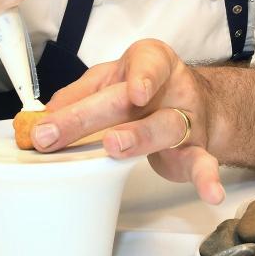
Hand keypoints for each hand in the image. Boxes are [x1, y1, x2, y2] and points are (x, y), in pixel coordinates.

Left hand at [33, 39, 224, 204]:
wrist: (196, 102)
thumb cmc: (146, 89)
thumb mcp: (111, 79)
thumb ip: (79, 94)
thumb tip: (42, 116)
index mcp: (151, 62)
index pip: (147, 63)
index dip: (142, 76)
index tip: (132, 91)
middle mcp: (171, 88)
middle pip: (132, 102)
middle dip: (88, 117)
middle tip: (52, 133)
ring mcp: (185, 120)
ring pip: (165, 127)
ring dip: (139, 138)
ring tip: (113, 147)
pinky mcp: (194, 150)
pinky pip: (202, 163)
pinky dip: (207, 178)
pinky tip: (211, 193)